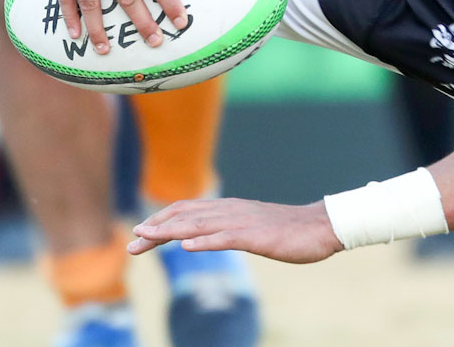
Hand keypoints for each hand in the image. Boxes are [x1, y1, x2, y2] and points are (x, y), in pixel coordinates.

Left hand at [129, 198, 342, 263]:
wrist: (322, 226)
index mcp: (229, 209)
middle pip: (185, 217)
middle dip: (155, 230)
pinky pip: (226, 238)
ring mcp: (243, 222)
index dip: (160, 221)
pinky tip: (187, 246)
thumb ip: (229, 229)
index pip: (186, 210)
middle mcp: (231, 211)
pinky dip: (205, 241)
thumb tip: (207, 236)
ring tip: (146, 238)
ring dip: (169, 232)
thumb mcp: (253, 228)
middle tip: (131, 244)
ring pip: (199, 225)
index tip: (140, 235)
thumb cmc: (290, 230)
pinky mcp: (256, 236)